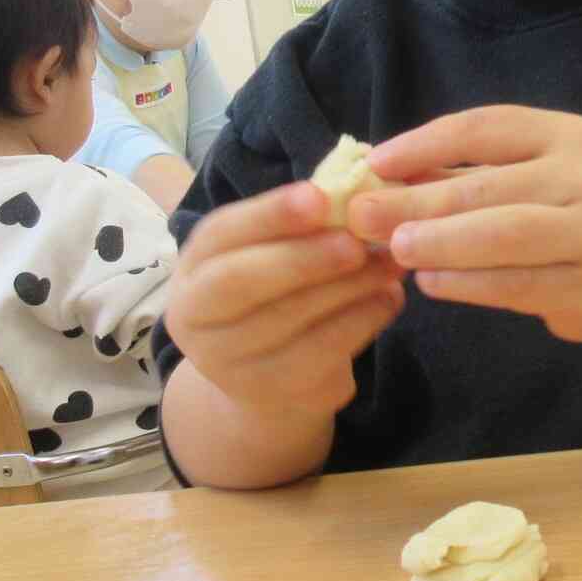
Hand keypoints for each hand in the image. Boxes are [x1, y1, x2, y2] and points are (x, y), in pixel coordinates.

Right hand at [166, 182, 405, 416]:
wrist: (266, 380)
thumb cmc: (273, 294)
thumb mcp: (269, 255)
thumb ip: (298, 225)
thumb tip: (357, 187)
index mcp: (192, 268)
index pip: (221, 234)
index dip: (269, 214)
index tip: (319, 196)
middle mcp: (194, 317)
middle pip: (240, 282)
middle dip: (302, 256)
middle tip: (357, 240)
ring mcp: (226, 362)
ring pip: (286, 320)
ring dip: (346, 287)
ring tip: (389, 263)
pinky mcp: (269, 392)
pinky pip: (319, 354)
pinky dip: (360, 322)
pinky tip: (389, 298)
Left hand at [350, 107, 581, 343]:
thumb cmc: (563, 210)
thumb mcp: (527, 173)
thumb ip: (460, 172)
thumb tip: (376, 173)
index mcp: (567, 135)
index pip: (485, 129)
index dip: (425, 143)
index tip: (376, 163)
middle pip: (487, 187)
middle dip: (416, 202)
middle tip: (362, 215)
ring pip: (503, 236)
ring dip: (440, 243)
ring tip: (395, 250)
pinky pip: (517, 285)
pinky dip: (467, 284)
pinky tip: (431, 281)